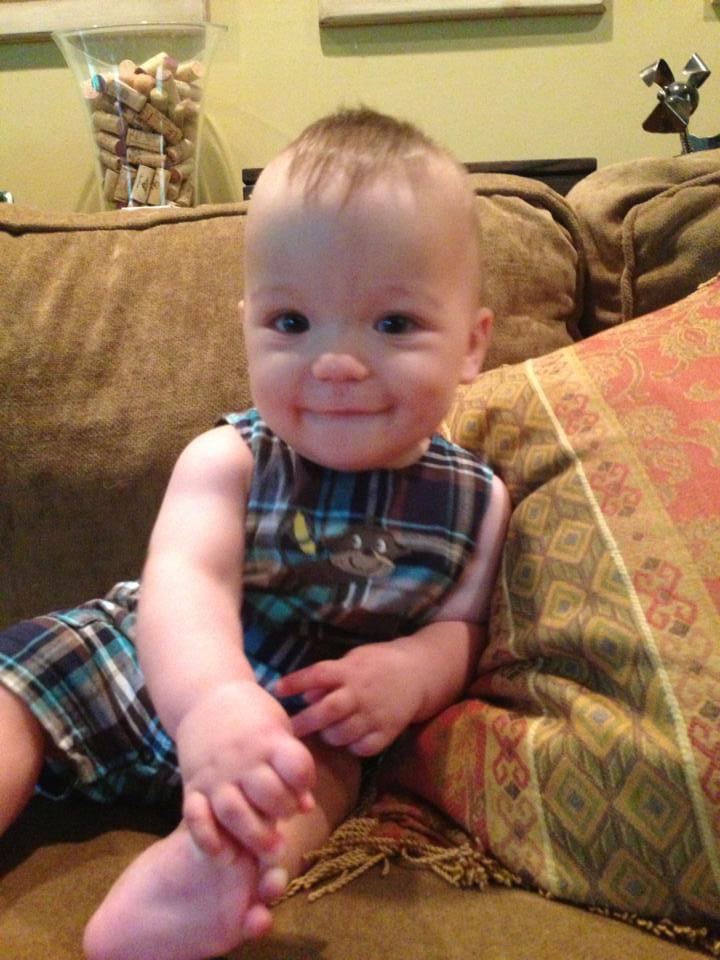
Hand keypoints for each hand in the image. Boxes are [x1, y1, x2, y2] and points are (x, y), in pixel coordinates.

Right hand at [174, 681, 315, 861]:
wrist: (206, 698)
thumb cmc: (253, 718)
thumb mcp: (279, 730)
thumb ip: (292, 766)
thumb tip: (306, 806)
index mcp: (269, 740)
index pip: (296, 766)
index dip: (304, 781)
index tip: (303, 787)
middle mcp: (242, 758)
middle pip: (268, 793)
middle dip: (283, 812)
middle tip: (285, 819)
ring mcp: (216, 775)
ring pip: (234, 811)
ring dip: (254, 835)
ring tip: (271, 850)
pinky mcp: (193, 787)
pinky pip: (197, 819)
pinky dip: (209, 840)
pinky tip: (225, 856)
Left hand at [275, 643, 422, 756]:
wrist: (419, 672)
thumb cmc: (377, 664)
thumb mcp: (353, 660)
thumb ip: (329, 678)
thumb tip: (303, 696)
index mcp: (350, 670)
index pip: (318, 674)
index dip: (296, 682)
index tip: (277, 689)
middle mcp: (361, 692)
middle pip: (328, 710)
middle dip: (305, 722)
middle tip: (288, 731)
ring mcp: (375, 714)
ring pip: (343, 734)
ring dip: (329, 736)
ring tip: (325, 733)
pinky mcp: (388, 731)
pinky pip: (363, 748)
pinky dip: (352, 748)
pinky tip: (349, 740)